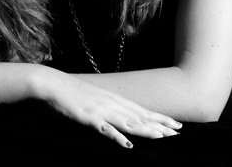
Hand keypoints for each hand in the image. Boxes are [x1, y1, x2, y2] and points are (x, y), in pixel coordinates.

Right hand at [36, 68, 181, 147]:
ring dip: (147, 131)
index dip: (161, 118)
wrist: (51, 85)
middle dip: (161, 125)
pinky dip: (118, 138)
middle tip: (179, 132)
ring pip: (129, 123)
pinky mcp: (89, 119)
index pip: (143, 111)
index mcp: (115, 101)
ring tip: (164, 137)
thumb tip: (120, 116)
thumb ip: (108, 107)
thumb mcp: (95, 99)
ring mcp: (102, 111)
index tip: (177, 124)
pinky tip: (129, 146)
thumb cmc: (72, 93)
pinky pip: (106, 130)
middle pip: (141, 117)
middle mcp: (113, 105)